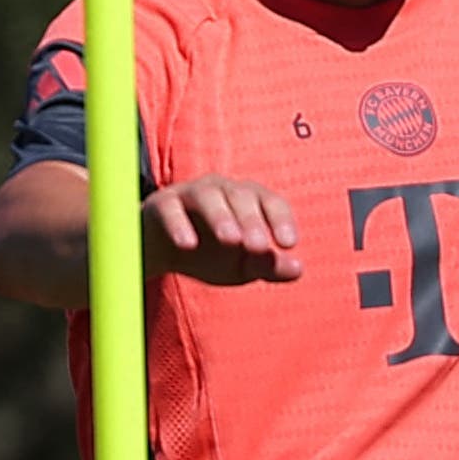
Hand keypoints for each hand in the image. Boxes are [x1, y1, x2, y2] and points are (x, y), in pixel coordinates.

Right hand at [144, 175, 306, 288]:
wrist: (160, 253)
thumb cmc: (208, 254)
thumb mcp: (241, 265)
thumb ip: (269, 266)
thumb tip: (297, 269)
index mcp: (248, 200)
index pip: (270, 203)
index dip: (281, 221)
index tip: (288, 244)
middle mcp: (222, 190)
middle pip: (242, 196)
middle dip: (252, 221)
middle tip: (258, 247)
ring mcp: (190, 193)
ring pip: (208, 196)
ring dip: (221, 216)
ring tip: (230, 240)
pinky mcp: (162, 204)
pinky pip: (171, 209)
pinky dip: (179, 225)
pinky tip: (187, 245)